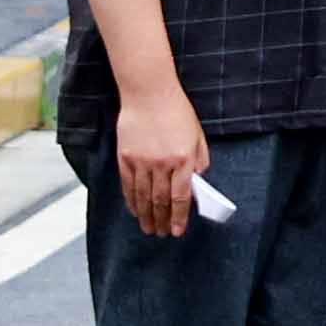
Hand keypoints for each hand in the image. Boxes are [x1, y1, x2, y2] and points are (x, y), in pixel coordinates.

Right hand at [113, 86, 212, 238]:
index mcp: (183, 158)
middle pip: (161, 201)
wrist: (148, 92)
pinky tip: (134, 210)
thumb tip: (197, 183)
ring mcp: (141, 161)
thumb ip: (199, 161)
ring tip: (148, 228)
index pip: (181, 197)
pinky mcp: (125, 157)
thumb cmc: (176, 111)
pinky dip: (131, 201)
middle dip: (162, 221)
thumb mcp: (197, 135)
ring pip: (144, 197)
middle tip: (163, 233)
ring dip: (146, 216)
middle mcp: (162, 163)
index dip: (179, 217)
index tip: (178, 231)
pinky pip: (128, 185)